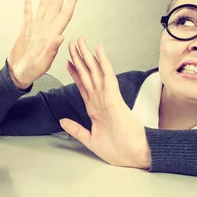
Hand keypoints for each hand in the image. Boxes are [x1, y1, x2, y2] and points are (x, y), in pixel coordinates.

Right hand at [7, 0, 80, 89]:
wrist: (17, 74)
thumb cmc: (31, 71)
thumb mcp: (43, 63)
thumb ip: (52, 50)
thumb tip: (61, 37)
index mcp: (51, 34)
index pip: (64, 14)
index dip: (71, 1)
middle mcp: (45, 28)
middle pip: (55, 5)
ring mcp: (35, 28)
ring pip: (44, 6)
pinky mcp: (25, 30)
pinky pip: (28, 13)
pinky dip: (28, 3)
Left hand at [59, 36, 151, 168]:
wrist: (134, 155)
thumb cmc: (118, 149)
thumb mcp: (90, 140)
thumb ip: (76, 129)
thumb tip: (62, 121)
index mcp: (95, 109)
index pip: (83, 86)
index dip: (75, 73)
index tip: (68, 61)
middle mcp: (100, 99)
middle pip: (87, 74)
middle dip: (79, 58)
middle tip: (72, 42)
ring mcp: (107, 97)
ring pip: (95, 71)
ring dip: (87, 55)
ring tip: (80, 41)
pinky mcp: (114, 98)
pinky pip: (107, 77)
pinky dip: (103, 62)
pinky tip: (99, 50)